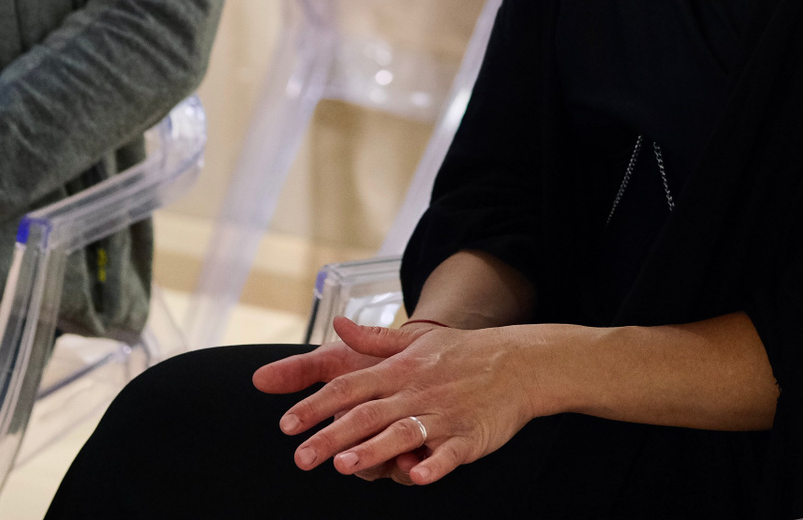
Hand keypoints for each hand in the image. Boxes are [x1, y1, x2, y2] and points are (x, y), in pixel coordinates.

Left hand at [271, 316, 543, 485]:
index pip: (347, 388)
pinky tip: (415, 476)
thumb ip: (373, 339)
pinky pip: (448, 454)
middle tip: (301, 457)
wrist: (516, 362)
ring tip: (344, 465)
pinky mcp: (468, 436)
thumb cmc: (461, 353)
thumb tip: (338, 325)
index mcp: (398, 371)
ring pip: (402, 434)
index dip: (315, 405)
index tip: (286, 423)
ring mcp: (442, 415)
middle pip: (367, 415)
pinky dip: (432, 465)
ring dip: (374, 450)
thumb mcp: (415, 340)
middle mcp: (414, 393)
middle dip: (332, 436)